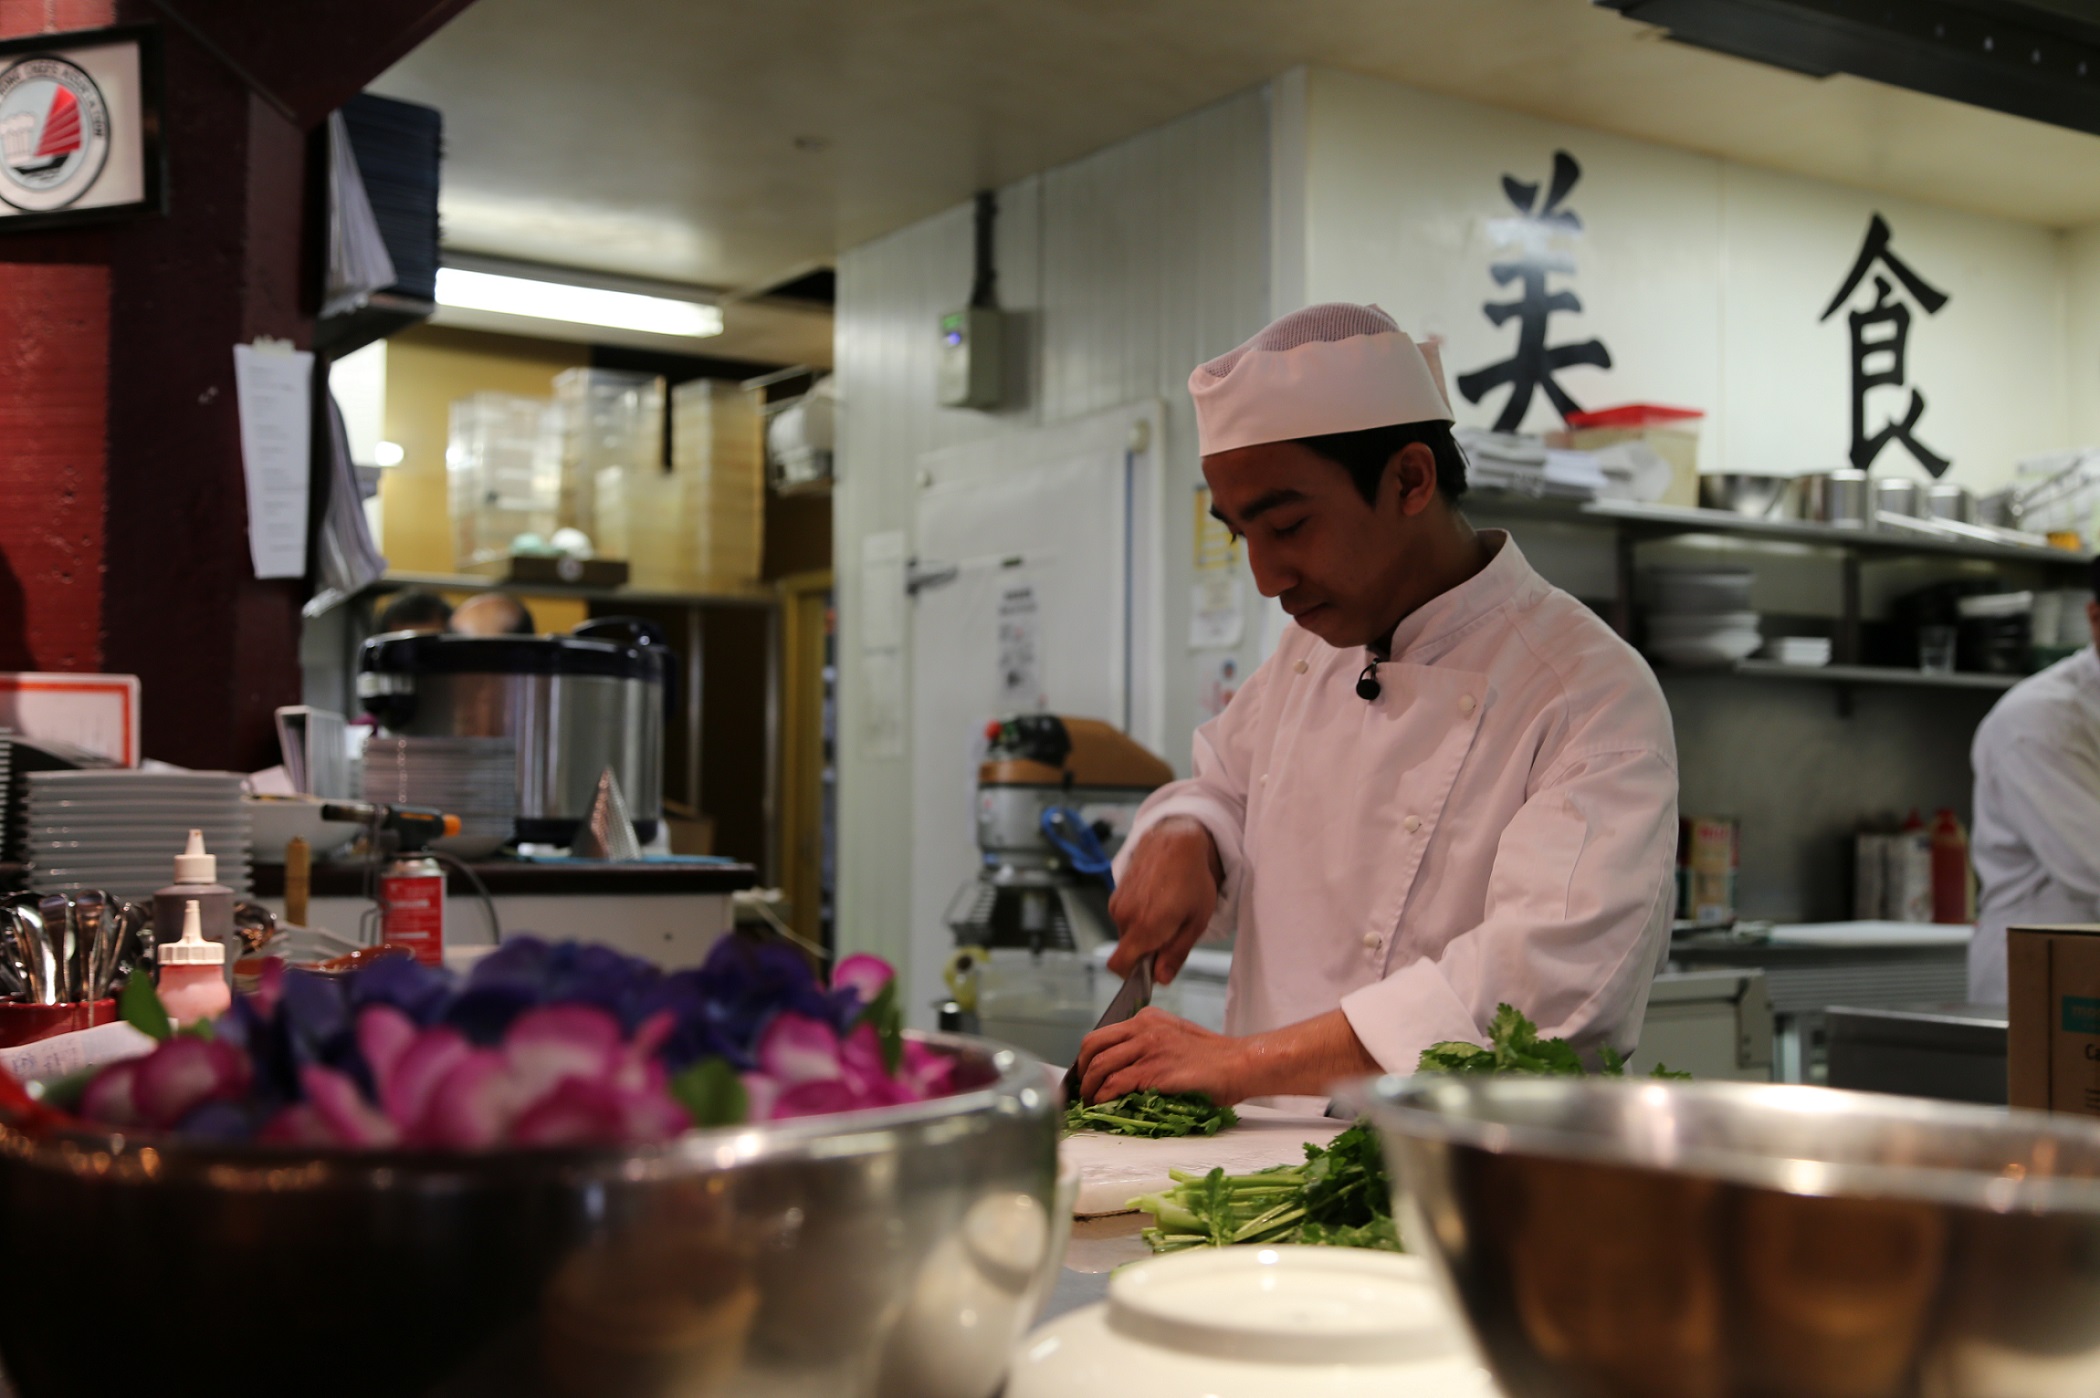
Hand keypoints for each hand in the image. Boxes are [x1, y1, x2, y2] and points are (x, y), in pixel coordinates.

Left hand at [1076, 1007, 1248, 1104]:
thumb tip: (1122, 1068)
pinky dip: (1103, 1097)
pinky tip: (1103, 1105)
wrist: (1239, 1064)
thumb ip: (1149, 1045)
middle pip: (1092, 1046)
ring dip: (1089, 1089)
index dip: (1087, 1058)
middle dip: (1082, 1072)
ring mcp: (1148, 1048)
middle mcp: (1144, 1028)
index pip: (1102, 1035)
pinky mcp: (1155, 1071)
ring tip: (1091, 1103)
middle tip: (1084, 1091)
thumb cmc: (1213, 1058)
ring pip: (1099, 1066)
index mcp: (1147, 1019)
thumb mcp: (1175, 1037)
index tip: (1086, 1075)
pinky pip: (1115, 1083)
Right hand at [1107, 816, 1220, 983]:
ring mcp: (1117, 902)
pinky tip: (1156, 899)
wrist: (1176, 839)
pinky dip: (1138, 915)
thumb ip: (1176, 953)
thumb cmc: (1192, 879)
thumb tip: (1161, 979)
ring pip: (1127, 932)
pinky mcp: (1116, 891)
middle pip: (1127, 950)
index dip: (1133, 975)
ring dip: (1143, 931)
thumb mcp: (1196, 921)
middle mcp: (1124, 916)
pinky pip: (1124, 915)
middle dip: (1146, 949)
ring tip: (1167, 910)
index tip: (1151, 970)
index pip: (1119, 966)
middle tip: (1172, 932)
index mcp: (1144, 927)